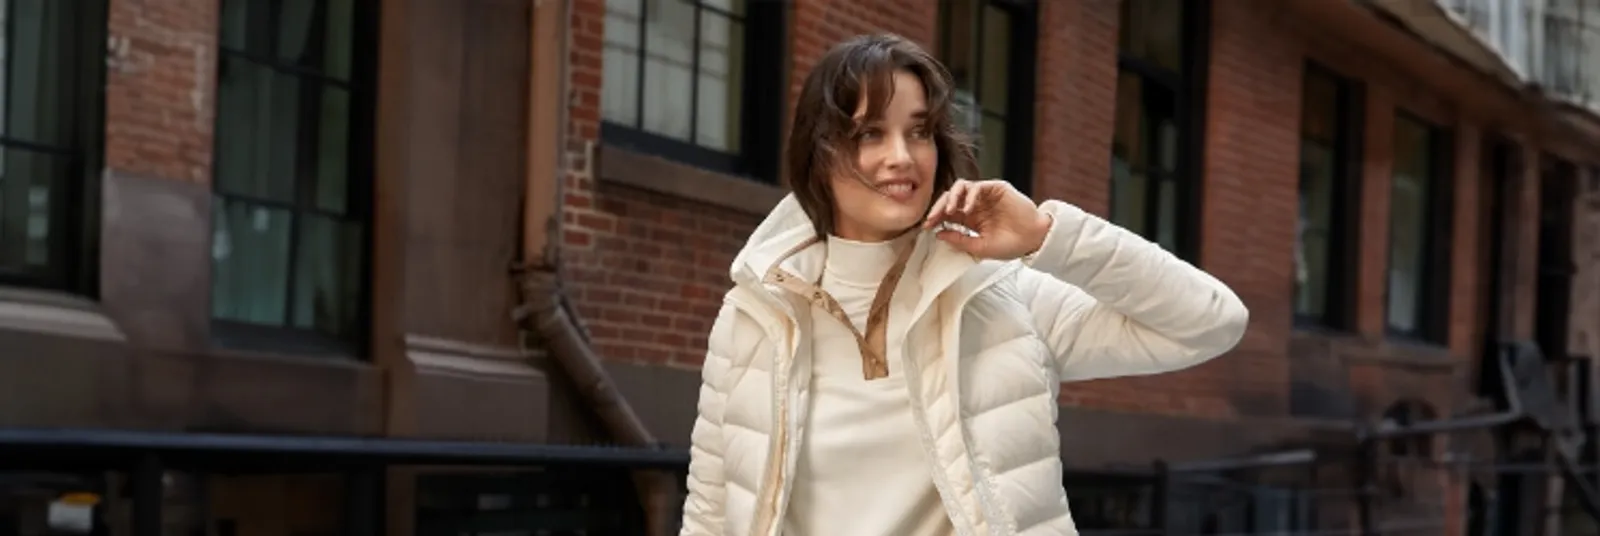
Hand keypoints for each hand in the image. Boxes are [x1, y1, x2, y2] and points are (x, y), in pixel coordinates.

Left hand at [922, 179, 1051, 259]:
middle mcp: (975, 205)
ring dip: (951, 198)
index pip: (946, 214)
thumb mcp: (980, 247)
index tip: (926, 226)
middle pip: (949, 199)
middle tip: (931, 218)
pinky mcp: (996, 188)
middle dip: (937, 208)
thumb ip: (960, 240)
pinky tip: (967, 209)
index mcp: (970, 219)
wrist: (1034, 239)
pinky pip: (977, 187)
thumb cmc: (1010, 245)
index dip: (935, 218)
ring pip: (960, 187)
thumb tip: (938, 233)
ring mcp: (985, 196)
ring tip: (948, 211)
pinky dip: (969, 196)